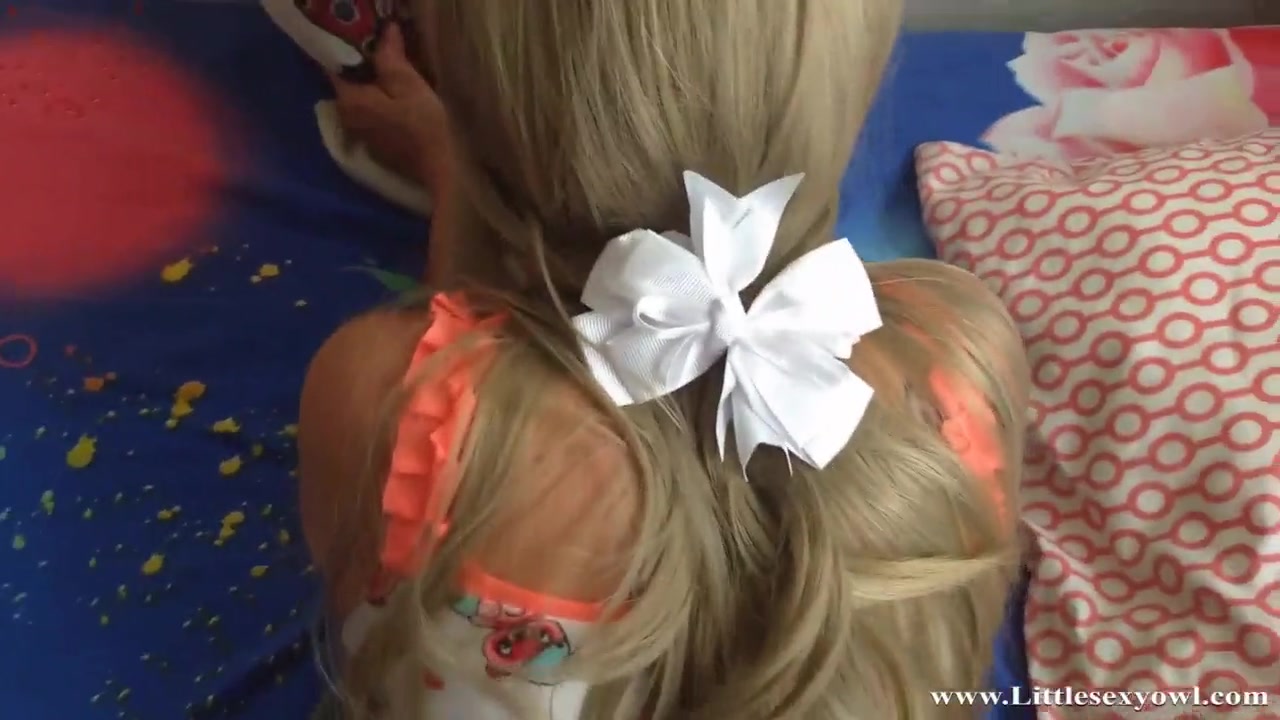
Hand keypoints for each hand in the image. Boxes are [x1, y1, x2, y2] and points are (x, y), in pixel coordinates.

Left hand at [329, 24, 448, 192]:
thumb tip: (385, 32)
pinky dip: (379, 100)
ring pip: (360, 96)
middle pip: (349, 80)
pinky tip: (397, 97)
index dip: (354, 47)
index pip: (337, 63)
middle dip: (365, 65)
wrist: (440, 169)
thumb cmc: (425, 126)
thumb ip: (390, 58)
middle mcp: (345, 115)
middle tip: (388, 52)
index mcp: (349, 99)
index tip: (373, 39)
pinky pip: (369, 111)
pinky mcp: (372, 142)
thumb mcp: (409, 86)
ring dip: (373, 84)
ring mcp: (357, 131)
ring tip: (394, 72)